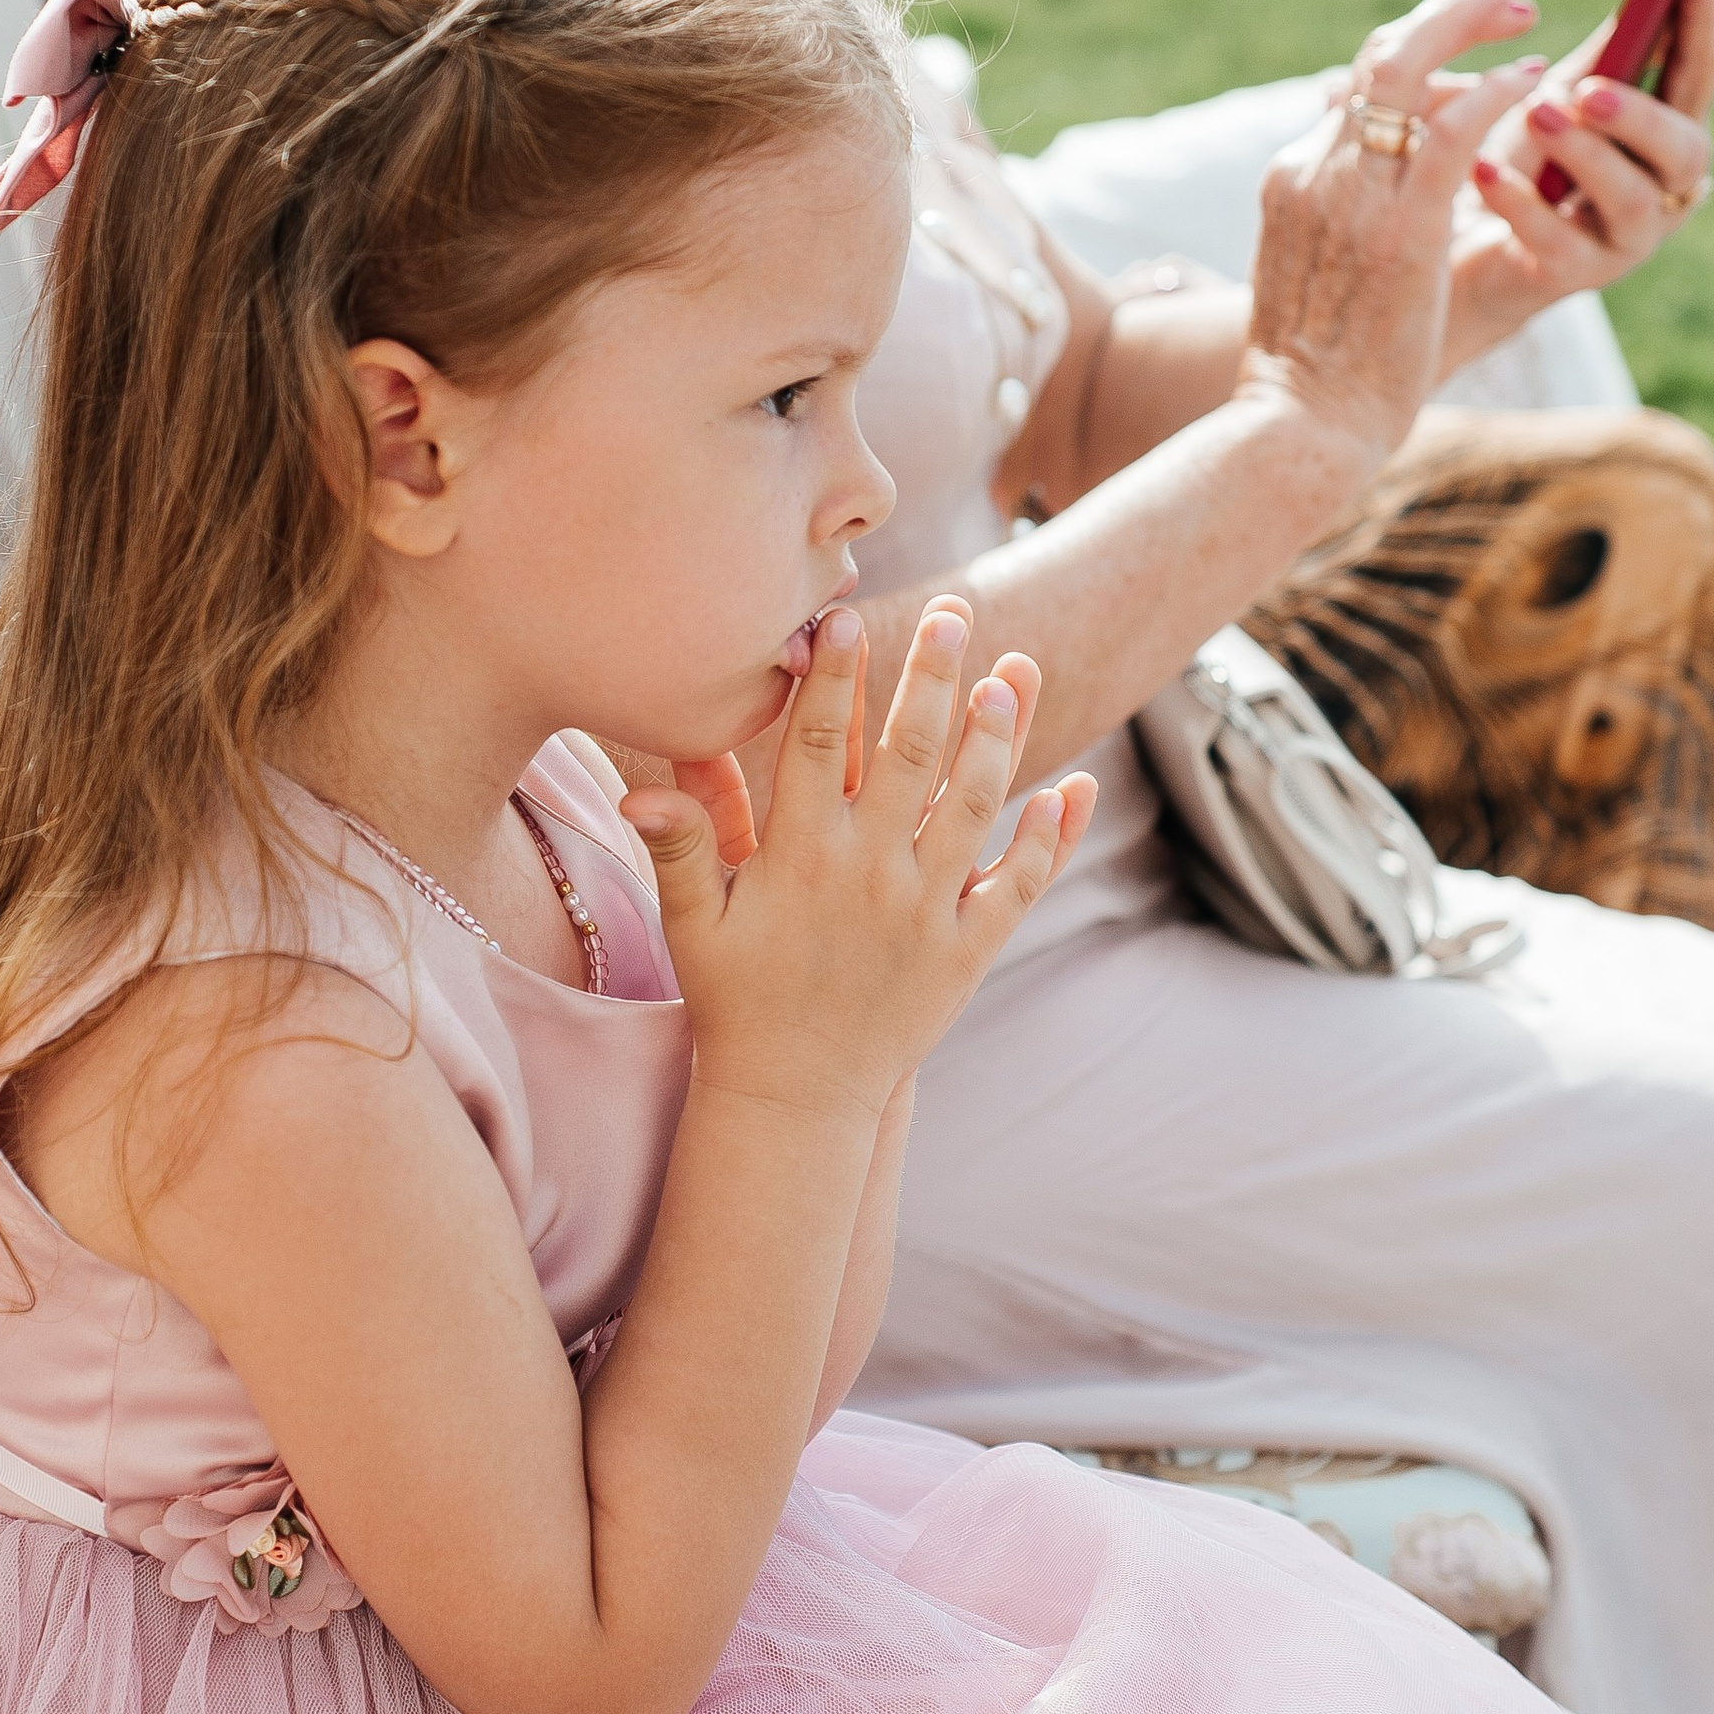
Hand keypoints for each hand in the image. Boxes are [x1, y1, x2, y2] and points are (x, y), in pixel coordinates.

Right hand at [620, 600, 1092, 1118]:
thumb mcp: (696, 926)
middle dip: (934, 677)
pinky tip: (1074, 788)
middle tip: (955, 613)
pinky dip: (1050, 836)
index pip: (821, 746)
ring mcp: (927, 913)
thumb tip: (638, 786)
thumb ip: (682, 847)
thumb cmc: (736, 1002)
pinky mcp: (967, 951)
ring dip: (999, 736)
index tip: (851, 617)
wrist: (795, 1100)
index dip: (837, 678)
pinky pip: (1018, 884)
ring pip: (973, 806)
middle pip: (911, 755)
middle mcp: (871, 876)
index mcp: (802, 859)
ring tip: (1014, 675)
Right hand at [1245, 0, 1547, 473]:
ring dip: (1471, 27)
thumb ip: (1330, 225)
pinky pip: (1453, 127)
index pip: (1352, 89)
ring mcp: (1353, 196)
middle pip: (1375, 55)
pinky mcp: (1402, 227)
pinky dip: (1494, 90)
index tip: (1461, 45)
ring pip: (1410, 69)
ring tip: (1524, 15)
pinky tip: (1532, 76)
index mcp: (1289, 181)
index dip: (1414, 55)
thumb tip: (1363, 207)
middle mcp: (1314, 172)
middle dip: (1442, 12)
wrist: (1296, 428)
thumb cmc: (1312, 375)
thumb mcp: (1307, 281)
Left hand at [1449, 0, 1713, 352]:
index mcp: (1666, 137)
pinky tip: (1483, 169)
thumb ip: (1601, 60)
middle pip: (1686, 149)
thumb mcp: (1561, 102)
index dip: (1705, 22)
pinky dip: (1521, 201)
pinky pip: (1556, 240)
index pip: (1700, 74)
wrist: (1463, 253)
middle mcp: (1663, 191)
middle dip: (1641, 112)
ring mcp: (1625, 240)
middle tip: (1587, 85)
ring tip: (1536, 111)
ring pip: (1632, 198)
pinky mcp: (1572, 277)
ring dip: (1586, 151)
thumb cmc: (1524, 166)